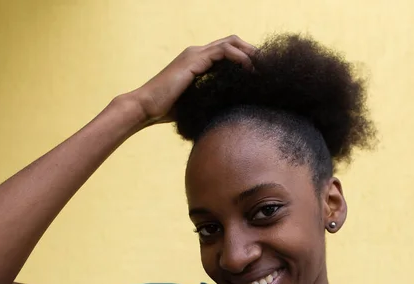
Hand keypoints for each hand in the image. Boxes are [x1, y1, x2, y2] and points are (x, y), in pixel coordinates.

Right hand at [132, 35, 255, 123]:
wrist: (146, 107)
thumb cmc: (168, 110)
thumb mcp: (197, 102)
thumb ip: (212, 98)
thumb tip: (233, 109)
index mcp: (197, 61)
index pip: (227, 51)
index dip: (246, 58)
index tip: (260, 73)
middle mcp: (196, 53)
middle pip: (232, 42)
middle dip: (252, 52)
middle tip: (267, 67)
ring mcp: (195, 55)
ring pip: (230, 43)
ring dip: (250, 53)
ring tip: (262, 67)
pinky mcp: (193, 60)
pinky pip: (223, 52)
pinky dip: (240, 58)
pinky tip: (249, 70)